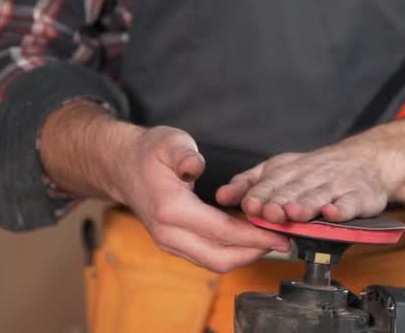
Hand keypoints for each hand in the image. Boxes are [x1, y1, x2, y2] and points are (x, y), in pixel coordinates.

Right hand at [107, 125, 292, 271]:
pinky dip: (231, 251)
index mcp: (171, 210)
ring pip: (213, 262)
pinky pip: (206, 255)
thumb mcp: (170, 141)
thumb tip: (194, 167)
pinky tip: (250, 237)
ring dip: (244, 255)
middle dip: (254, 253)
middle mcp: (168, 233)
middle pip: (219, 259)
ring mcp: (169, 242)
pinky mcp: (173, 243)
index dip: (254, 236)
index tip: (279, 234)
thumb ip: (185, 154)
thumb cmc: (149, 152)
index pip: (221, 232)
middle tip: (282, 241)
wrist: (122, 166)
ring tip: (271, 240)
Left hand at [214, 141, 398, 223]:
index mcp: (293, 170)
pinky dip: (342, 208)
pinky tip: (332, 214)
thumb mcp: (283, 169)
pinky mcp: (360, 196)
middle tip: (269, 213)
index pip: (274, 182)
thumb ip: (252, 183)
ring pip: (320, 196)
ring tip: (295, 213)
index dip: (262, 194)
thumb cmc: (319, 168)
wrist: (368, 159)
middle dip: (281, 201)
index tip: (250, 205)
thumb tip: (221, 195)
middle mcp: (314, 176)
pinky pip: (351, 203)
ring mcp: (338, 185)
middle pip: (296, 190)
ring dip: (307, 204)